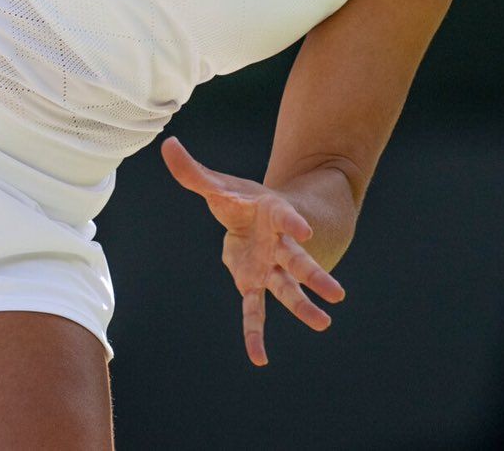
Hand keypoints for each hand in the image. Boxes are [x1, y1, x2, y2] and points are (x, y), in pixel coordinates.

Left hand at [161, 137, 347, 366]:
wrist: (257, 218)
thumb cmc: (241, 200)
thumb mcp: (218, 186)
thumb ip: (193, 172)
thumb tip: (167, 145)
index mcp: (273, 214)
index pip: (286, 217)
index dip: (293, 222)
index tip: (303, 232)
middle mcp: (278, 244)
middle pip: (297, 261)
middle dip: (315, 275)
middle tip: (336, 294)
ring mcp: (270, 266)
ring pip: (288, 288)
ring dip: (304, 306)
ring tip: (324, 324)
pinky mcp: (255, 284)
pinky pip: (256, 312)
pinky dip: (255, 334)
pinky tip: (258, 359)